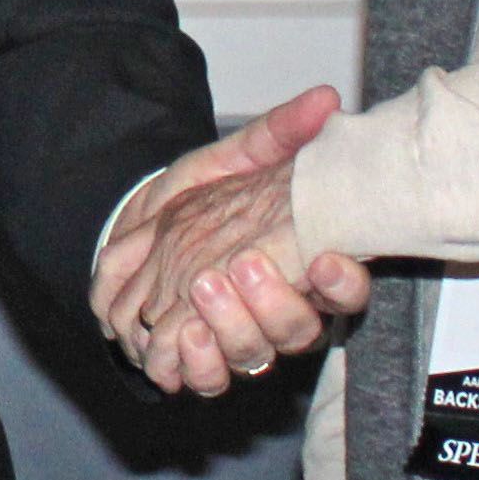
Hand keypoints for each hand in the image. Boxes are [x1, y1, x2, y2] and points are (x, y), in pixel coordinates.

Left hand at [90, 85, 372, 395]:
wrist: (133, 232)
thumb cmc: (198, 200)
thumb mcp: (233, 158)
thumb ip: (278, 134)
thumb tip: (325, 100)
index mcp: (300, 272)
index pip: (345, 292)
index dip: (344, 285)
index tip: (328, 261)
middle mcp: (276, 315)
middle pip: (297, 332)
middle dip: (273, 304)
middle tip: (243, 264)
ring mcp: (236, 341)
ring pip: (251, 357)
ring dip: (230, 331)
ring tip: (205, 288)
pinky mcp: (193, 360)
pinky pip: (203, 379)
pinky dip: (192, 364)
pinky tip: (180, 337)